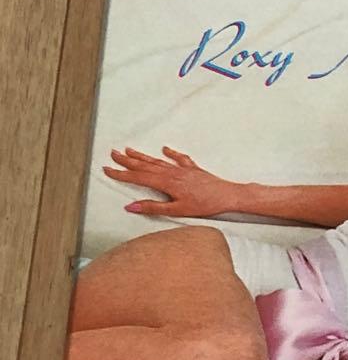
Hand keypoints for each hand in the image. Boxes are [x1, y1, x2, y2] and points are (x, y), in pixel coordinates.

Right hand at [103, 147, 241, 217]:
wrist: (228, 196)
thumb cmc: (205, 205)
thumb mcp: (177, 210)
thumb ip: (154, 207)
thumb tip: (132, 206)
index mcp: (166, 183)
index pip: (138, 177)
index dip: (121, 174)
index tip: (107, 169)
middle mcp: (172, 173)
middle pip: (145, 166)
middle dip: (127, 160)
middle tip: (112, 154)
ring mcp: (182, 169)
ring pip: (158, 161)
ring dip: (142, 156)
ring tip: (129, 150)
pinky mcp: (193, 169)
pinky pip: (179, 159)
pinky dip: (170, 154)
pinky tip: (164, 149)